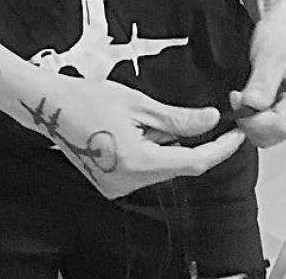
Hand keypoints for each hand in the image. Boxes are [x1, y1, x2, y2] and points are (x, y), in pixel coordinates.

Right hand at [21, 76, 245, 200]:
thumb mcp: (138, 102)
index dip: (220, 149)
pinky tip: (134, 130)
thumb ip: (177, 118)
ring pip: (160, 167)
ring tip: (142, 118)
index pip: (194, 162)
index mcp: (139, 162)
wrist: (49, 107)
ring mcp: (119, 186)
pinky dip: (150, 151)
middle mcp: (130, 182)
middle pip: (177, 165)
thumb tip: (210, 121)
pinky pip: (144, 170)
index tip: (237, 135)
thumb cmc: (87, 98)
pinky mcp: (112, 183)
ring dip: (165, 145)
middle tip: (194, 117)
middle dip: (189, 142)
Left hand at [231, 0, 285, 147]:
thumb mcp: (269, 53)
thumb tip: (250, 108)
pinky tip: (254, 98)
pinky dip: (257, 115)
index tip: (236, 99)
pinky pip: (271, 124)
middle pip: (276, 134)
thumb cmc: (284, 30)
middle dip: (251, 119)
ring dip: (253, 117)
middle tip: (239, 95)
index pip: (279, 126)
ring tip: (248, 93)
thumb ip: (262, 84)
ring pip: (272, 133)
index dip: (251, 118)